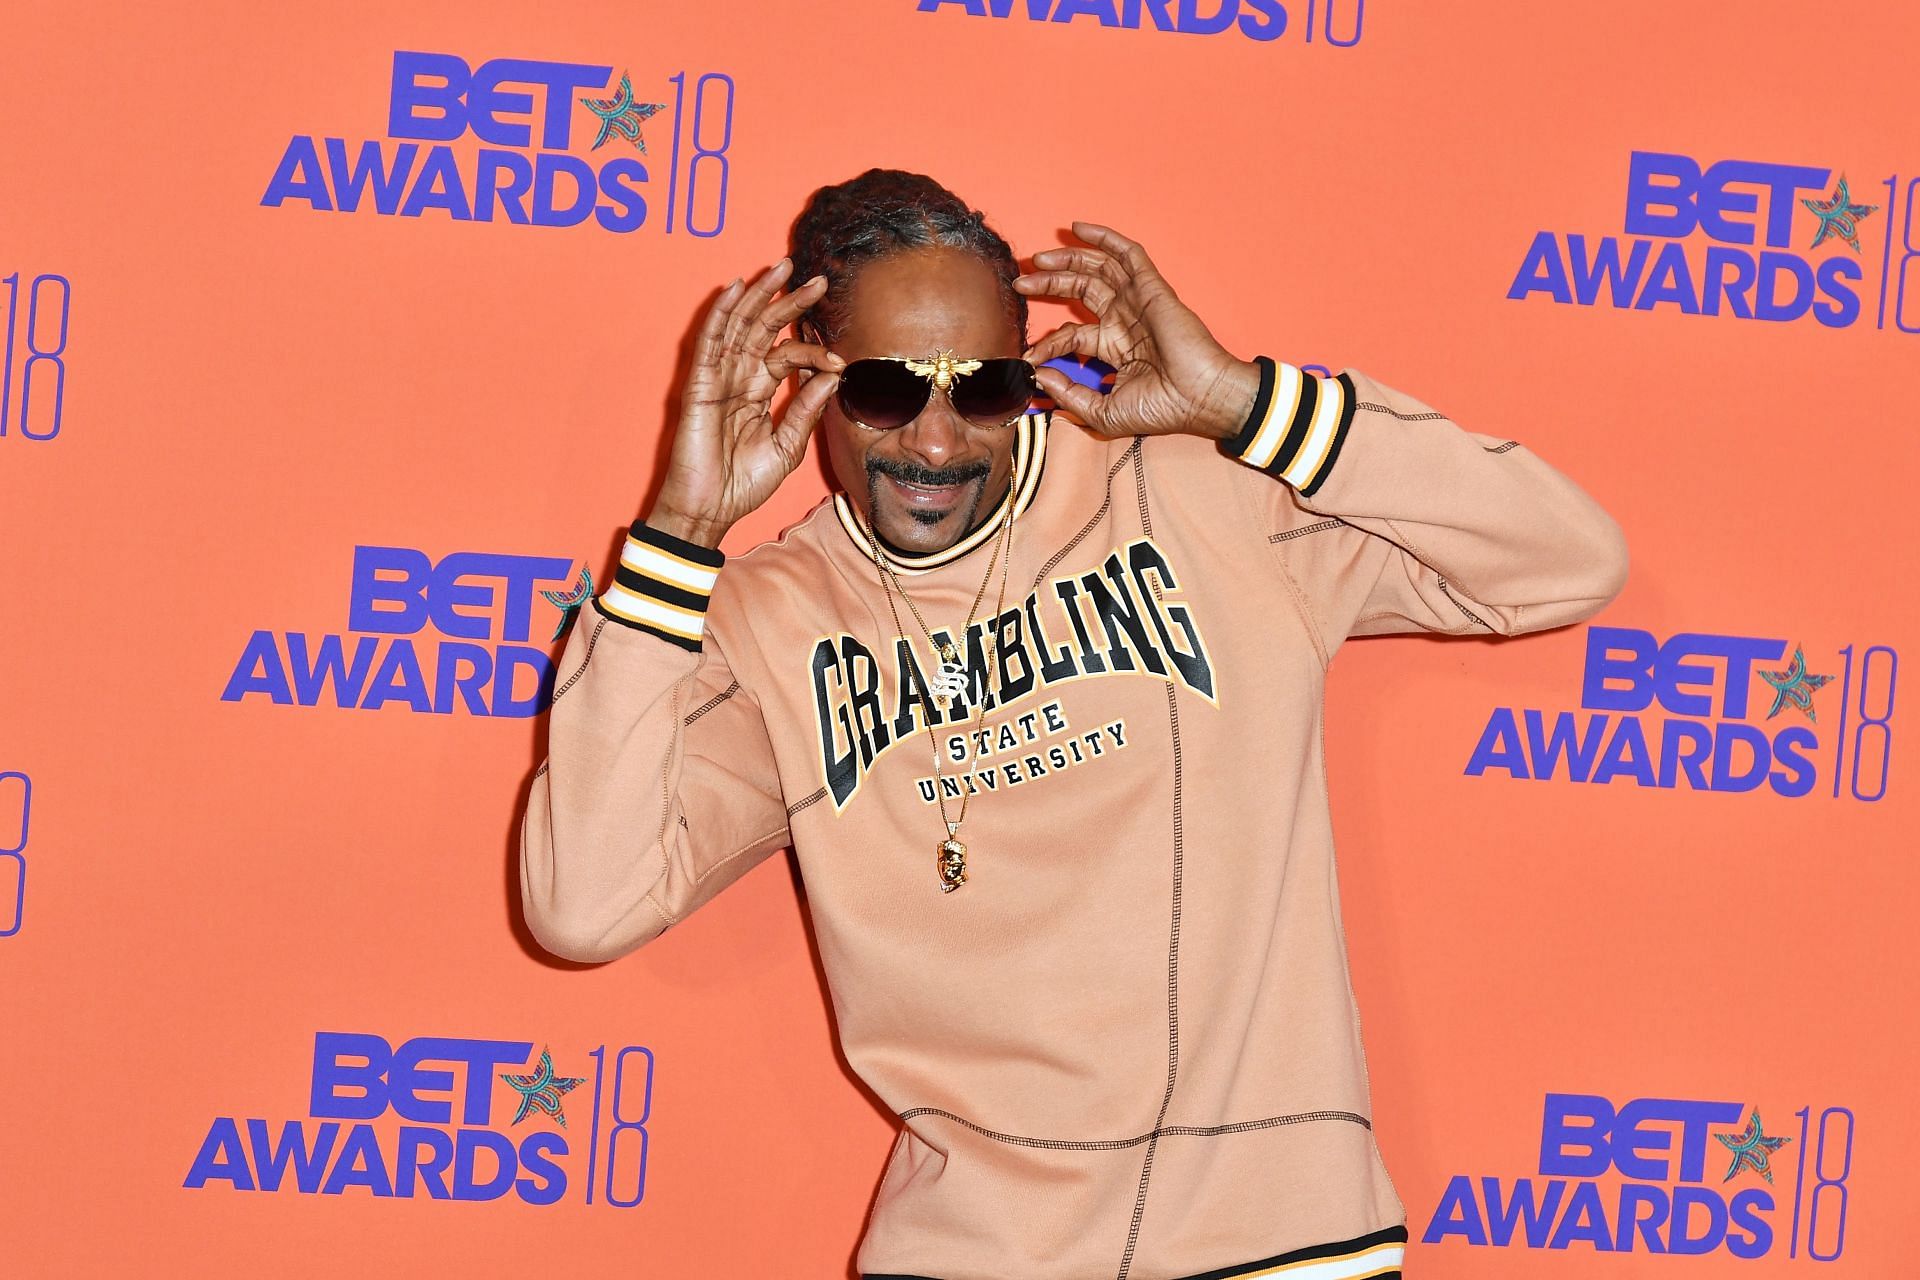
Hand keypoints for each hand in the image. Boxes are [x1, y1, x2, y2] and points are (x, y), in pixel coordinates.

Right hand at [648, 258, 842, 547]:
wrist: (711, 508)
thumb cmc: (743, 484)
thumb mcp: (787, 447)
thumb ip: (805, 412)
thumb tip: (830, 377)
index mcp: (758, 392)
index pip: (788, 356)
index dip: (813, 352)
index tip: (840, 359)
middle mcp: (739, 379)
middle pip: (765, 330)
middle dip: (789, 302)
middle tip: (817, 279)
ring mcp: (718, 379)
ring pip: (740, 326)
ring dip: (760, 295)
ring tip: (782, 268)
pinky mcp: (699, 385)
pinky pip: (710, 342)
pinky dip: (721, 314)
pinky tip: (736, 288)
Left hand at [1016, 222, 1259, 441]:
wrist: (1198, 398)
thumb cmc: (1161, 409)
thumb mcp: (1103, 412)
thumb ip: (1069, 395)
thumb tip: (1038, 375)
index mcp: (1115, 347)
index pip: (1072, 334)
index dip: (1048, 343)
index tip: (1028, 356)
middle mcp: (1124, 320)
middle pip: (1079, 290)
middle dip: (1049, 283)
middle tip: (1021, 280)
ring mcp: (1137, 302)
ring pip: (1097, 269)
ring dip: (1067, 259)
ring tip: (1038, 259)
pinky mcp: (1151, 288)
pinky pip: (1127, 255)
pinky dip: (1104, 238)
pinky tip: (1078, 228)